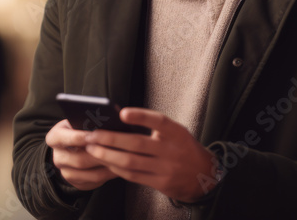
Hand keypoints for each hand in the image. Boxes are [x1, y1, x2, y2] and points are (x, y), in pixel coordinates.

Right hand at [45, 119, 117, 190]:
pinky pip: (94, 181)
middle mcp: (57, 156)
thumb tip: (104, 122)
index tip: (92, 134)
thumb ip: (87, 122)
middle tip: (114, 150)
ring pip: (88, 173)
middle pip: (78, 159)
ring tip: (120, 159)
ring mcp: (65, 172)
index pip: (59, 138)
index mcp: (54, 137)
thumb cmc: (82, 129)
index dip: (77, 137)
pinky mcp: (76, 183)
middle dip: (98, 155)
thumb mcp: (80, 122)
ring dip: (105, 166)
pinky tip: (118, 168)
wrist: (78, 147)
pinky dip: (107, 175)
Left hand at [83, 108, 218, 201]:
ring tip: (92, 149)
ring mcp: (166, 168)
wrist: (204, 176)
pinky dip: (117, 168)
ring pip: (131, 162)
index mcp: (176, 133)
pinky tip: (105, 162)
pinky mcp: (160, 183)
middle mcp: (172, 150)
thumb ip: (154, 127)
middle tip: (91, 134)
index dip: (140, 117)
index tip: (121, 113)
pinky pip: (133, 176)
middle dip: (110, 139)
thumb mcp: (175, 134)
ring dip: (107, 155)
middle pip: (137, 144)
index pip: (158, 121)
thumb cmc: (182, 148)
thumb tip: (119, 117)